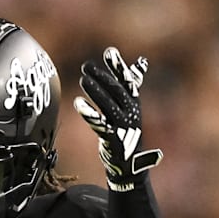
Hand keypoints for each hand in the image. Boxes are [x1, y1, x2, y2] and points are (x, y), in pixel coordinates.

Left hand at [73, 47, 162, 191]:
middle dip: (103, 77)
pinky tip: (78, 103)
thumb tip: (141, 62)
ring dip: (96, 91)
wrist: (129, 166)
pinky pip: (100, 125)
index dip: (118, 67)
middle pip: (117, 91)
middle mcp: (131, 113)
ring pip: (109, 105)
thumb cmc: (126, 133)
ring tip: (83, 79)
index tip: (109, 51)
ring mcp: (123, 127)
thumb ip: (132, 84)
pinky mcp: (114, 140)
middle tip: (87, 66)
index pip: (128, 81)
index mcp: (134, 104)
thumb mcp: (131, 108)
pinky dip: (89, 113)